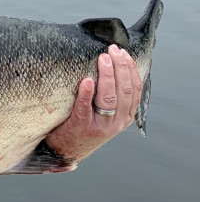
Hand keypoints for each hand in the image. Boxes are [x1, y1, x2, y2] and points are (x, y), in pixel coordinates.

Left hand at [45, 44, 142, 160]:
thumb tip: (113, 66)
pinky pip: (84, 108)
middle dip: (119, 67)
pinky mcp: (81, 127)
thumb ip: (112, 98)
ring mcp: (100, 125)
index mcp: (125, 117)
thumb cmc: (85, 126)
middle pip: (123, 91)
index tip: (124, 53)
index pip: (134, 90)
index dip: (130, 70)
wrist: (66, 151)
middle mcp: (116, 122)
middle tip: (112, 50)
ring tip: (102, 59)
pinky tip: (86, 81)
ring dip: (106, 76)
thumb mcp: (106, 116)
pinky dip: (86, 94)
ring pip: (108, 98)